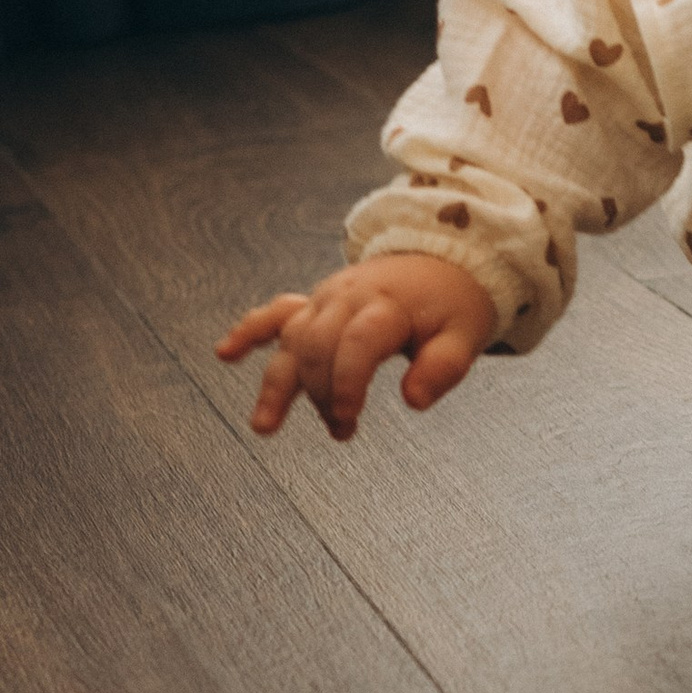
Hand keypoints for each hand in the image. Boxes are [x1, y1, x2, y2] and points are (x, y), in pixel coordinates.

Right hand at [217, 255, 496, 439]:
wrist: (443, 262)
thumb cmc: (452, 306)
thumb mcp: (465, 336)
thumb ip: (443, 368)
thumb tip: (414, 401)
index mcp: (387, 304)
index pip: (357, 342)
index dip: (348, 382)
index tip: (349, 419)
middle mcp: (349, 298)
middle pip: (318, 346)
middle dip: (323, 393)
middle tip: (342, 429)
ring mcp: (326, 299)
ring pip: (292, 339)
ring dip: (279, 383)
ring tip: (265, 426)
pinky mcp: (314, 304)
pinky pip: (276, 314)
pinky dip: (250, 331)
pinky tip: (225, 353)